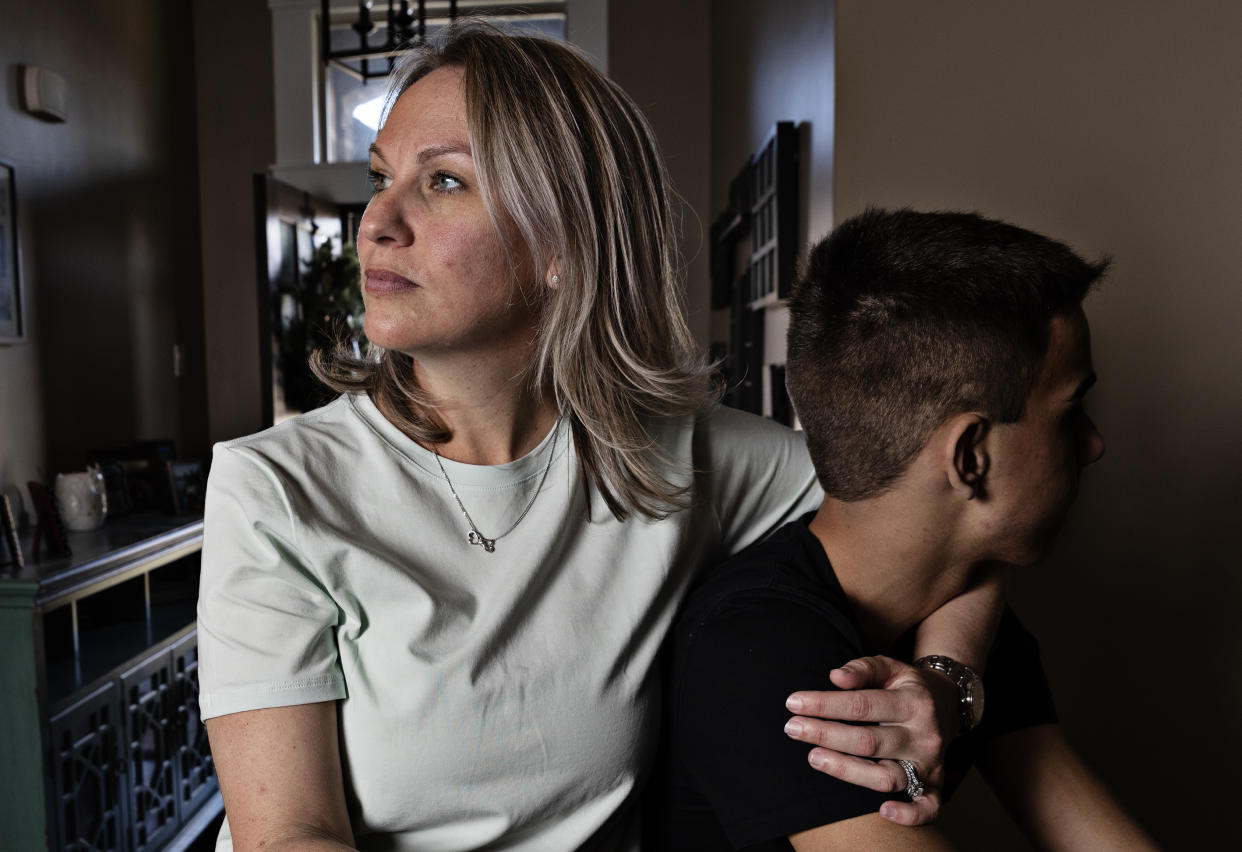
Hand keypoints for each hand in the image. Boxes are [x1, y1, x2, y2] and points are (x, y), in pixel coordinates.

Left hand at [783, 655, 960, 824]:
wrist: (950, 704)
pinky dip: (909, 815)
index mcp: (913, 702)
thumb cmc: (907, 686)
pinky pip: (928, 808)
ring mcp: (930, 764)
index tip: (793, 703)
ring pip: (886, 777)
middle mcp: (924, 735)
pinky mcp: (935, 785)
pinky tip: (883, 811)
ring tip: (814, 757)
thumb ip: (863, 668)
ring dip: (847, 771)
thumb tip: (835, 676)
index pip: (862, 705)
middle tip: (792, 728)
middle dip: (825, 734)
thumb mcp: (890, 667)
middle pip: (869, 742)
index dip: (825, 704)